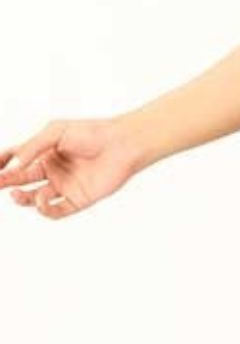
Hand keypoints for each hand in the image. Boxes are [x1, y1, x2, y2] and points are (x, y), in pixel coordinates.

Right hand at [0, 118, 139, 219]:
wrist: (124, 143)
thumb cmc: (93, 132)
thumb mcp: (56, 131)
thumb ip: (32, 146)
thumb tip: (13, 165)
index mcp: (46, 153)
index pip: (16, 160)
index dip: (2, 164)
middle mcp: (53, 170)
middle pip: (21, 180)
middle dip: (4, 183)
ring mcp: (64, 186)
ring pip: (34, 199)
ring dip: (21, 199)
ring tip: (17, 193)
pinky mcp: (77, 199)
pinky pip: (55, 211)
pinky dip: (44, 209)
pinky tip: (42, 199)